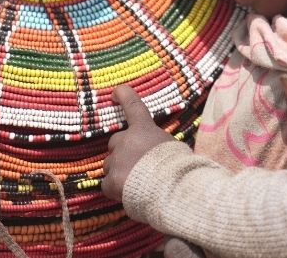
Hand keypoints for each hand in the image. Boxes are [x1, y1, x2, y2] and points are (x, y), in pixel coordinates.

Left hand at [101, 85, 176, 200]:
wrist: (171, 188)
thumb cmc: (179, 167)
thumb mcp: (176, 148)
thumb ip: (160, 145)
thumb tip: (158, 154)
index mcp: (144, 129)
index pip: (133, 106)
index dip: (124, 96)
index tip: (116, 91)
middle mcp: (126, 140)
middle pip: (115, 142)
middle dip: (122, 153)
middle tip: (137, 166)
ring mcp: (116, 160)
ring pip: (110, 165)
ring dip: (119, 172)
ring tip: (136, 184)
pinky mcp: (111, 180)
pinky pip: (107, 185)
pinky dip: (115, 190)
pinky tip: (128, 195)